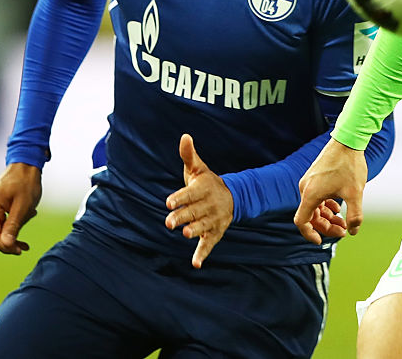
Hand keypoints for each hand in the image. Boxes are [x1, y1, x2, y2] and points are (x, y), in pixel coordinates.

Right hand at [0, 162, 41, 254]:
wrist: (24, 165)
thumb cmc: (26, 182)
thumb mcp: (24, 205)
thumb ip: (14, 225)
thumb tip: (7, 245)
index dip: (4, 246)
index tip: (19, 251)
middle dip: (11, 238)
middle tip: (26, 244)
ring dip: (14, 227)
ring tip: (30, 213)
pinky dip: (12, 222)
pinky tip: (26, 215)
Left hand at [165, 134, 233, 268]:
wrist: (233, 196)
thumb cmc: (207, 182)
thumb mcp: (198, 168)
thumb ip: (188, 155)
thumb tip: (184, 136)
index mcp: (204, 188)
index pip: (190, 193)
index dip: (179, 198)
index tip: (168, 202)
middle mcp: (210, 204)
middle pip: (194, 211)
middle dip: (183, 216)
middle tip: (169, 222)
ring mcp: (213, 219)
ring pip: (203, 226)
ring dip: (195, 231)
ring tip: (186, 234)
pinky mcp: (215, 233)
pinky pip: (209, 244)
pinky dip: (203, 254)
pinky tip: (196, 264)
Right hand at [294, 138, 367, 243]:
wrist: (347, 141)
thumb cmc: (349, 165)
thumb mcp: (355, 193)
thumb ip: (355, 216)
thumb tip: (352, 231)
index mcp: (311, 194)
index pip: (301, 222)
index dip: (309, 234)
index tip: (321, 241)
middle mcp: (306, 188)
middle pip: (310, 216)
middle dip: (326, 226)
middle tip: (344, 231)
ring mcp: (309, 181)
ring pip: (314, 207)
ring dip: (327, 217)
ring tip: (344, 221)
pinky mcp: (315, 177)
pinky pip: (316, 197)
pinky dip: (326, 205)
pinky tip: (338, 207)